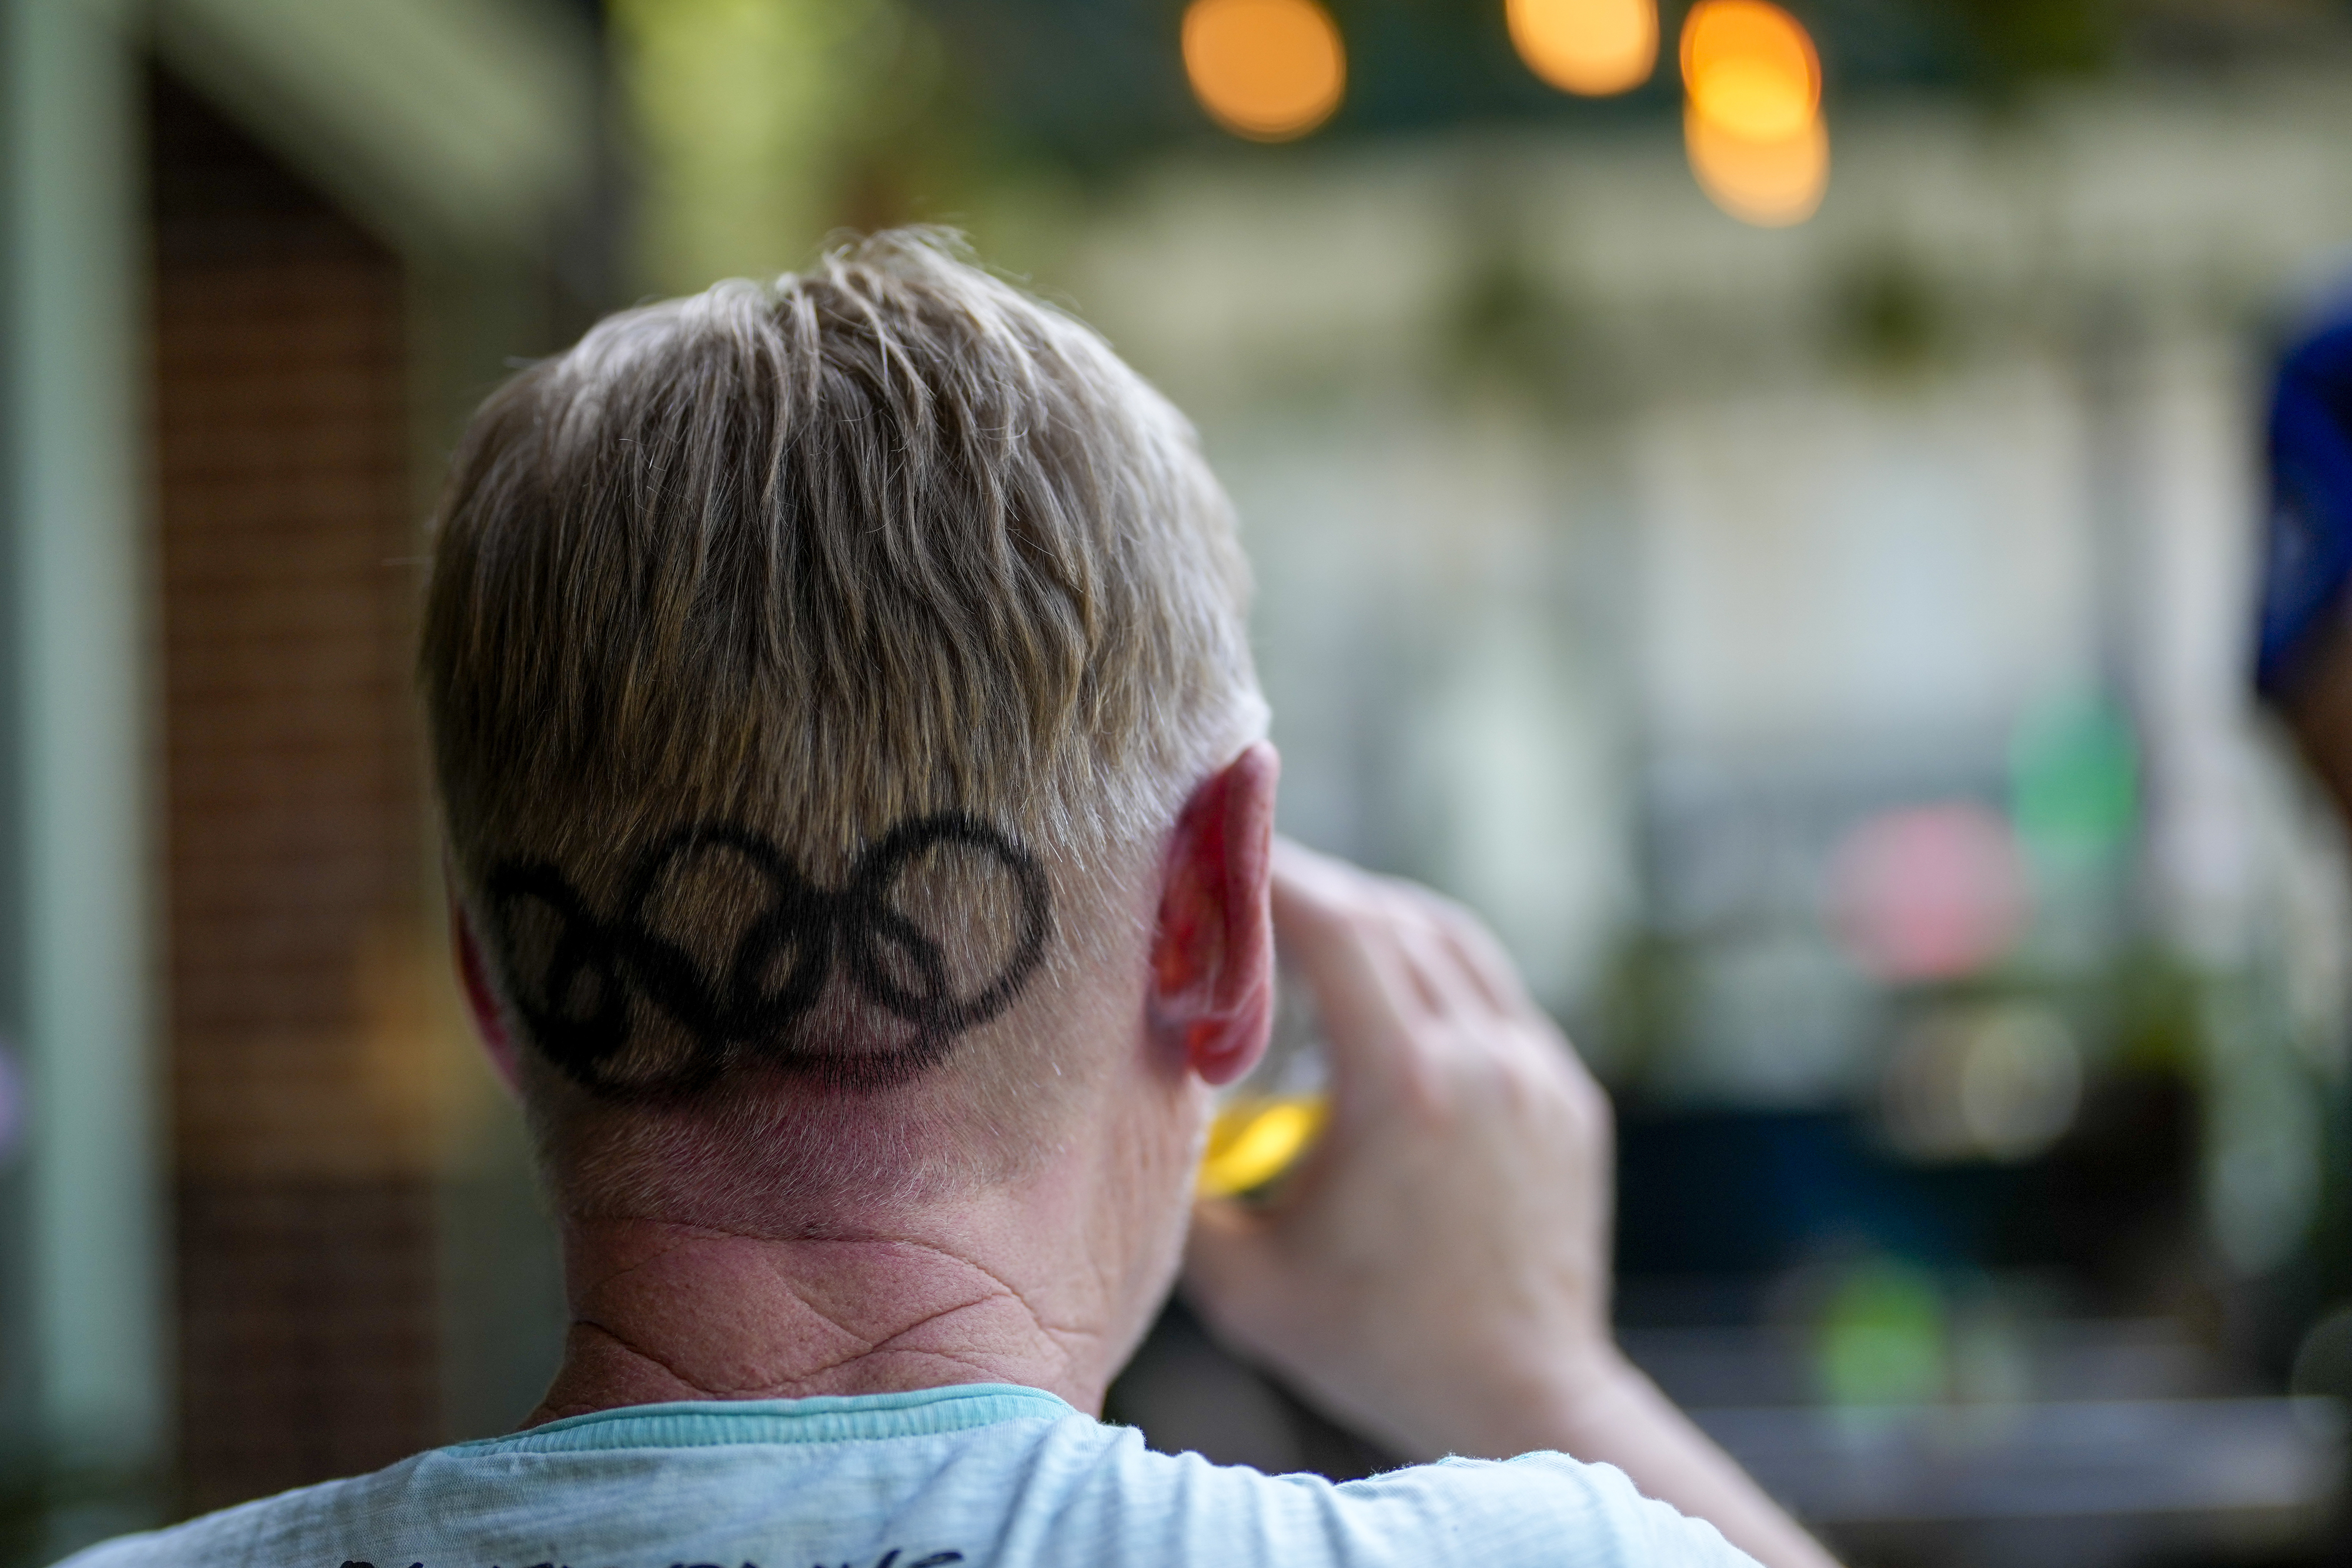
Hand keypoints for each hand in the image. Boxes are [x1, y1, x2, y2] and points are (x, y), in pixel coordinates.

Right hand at [1183, 840, 1838, 1567]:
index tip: (1216, 851)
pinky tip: (1388, 998)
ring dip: (1378, 917)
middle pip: (1391, 917)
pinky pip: (1494, 995)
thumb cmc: (1372, 1346)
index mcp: (1406, 1089)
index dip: (1272, 876)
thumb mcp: (1242, 1283)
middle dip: (1315, 887)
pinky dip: (1432, 971)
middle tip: (1245, 881)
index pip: (1337, 926)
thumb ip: (1178, 1188)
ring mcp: (1538, 1071)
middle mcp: (1484, 1059)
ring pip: (1452, 940)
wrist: (1521, 1398)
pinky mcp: (1566, 1095)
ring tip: (1313, 925)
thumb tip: (1122, 1102)